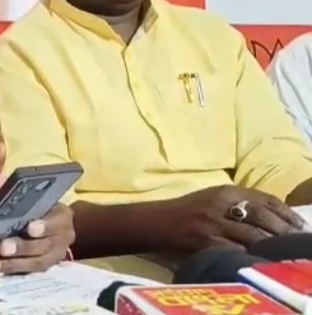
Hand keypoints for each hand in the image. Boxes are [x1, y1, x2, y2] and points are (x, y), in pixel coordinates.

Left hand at [0, 203, 74, 276]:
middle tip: (2, 248)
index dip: (45, 227)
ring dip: (11, 265)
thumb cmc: (37, 207)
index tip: (30, 228)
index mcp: (62, 217)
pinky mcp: (43, 268)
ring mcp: (54, 257)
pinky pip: (28, 273)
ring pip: (35, 263)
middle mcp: (62, 239)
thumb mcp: (36, 201)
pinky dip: (10, 273)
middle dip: (22, 248)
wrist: (49, 223)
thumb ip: (24, 205)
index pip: (57, 222)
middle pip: (44, 246)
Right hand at [165, 185, 303, 250]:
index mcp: (225, 191)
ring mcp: (213, 224)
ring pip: (253, 236)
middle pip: (264, 218)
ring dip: (271, 246)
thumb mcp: (213, 198)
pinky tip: (259, 261)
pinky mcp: (205, 243)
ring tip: (283, 254)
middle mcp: (221, 205)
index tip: (301, 225)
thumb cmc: (186, 210)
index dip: (287, 213)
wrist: (155, 222)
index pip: (265, 199)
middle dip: (285, 232)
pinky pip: (235, 251)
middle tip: (298, 242)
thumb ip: (239, 203)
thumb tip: (274, 216)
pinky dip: (250, 257)